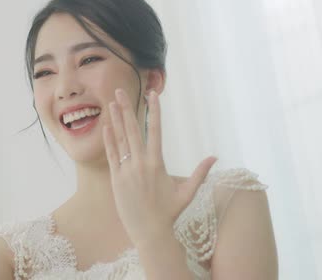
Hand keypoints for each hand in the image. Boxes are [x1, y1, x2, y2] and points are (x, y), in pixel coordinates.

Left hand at [102, 88, 217, 246]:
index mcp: (158, 163)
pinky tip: (106, 126)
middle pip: (133, 130)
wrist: (150, 232)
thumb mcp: (187, 192)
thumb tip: (215, 157)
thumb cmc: (170, 212)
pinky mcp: (116, 178)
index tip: (152, 95)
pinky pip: (112, 155)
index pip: (156, 130)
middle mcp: (141, 163)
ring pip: (120, 139)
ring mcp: (127, 170)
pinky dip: (109, 140)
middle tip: (120, 91)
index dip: (154, 111)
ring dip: (115, 120)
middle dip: (126, 109)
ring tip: (111, 103)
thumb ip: (200, 173)